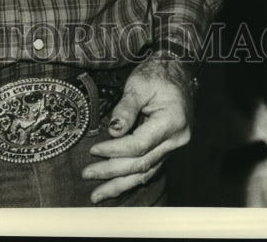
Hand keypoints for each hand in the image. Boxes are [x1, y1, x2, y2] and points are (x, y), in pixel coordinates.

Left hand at [81, 56, 194, 203]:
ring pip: (146, 172)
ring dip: (121, 184)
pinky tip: (117, 186)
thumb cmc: (157, 74)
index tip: (93, 151)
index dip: (114, 150)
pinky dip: (132, 178)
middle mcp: (176, 139)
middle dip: (112, 172)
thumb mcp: (139, 84)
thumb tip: (112, 132)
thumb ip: (125, 108)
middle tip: (88, 175)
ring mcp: (174, 146)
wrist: (179, 72)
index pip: (139, 145)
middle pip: (141, 164)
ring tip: (98, 194)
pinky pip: (150, 168)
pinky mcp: (168, 148)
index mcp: (171, 122)